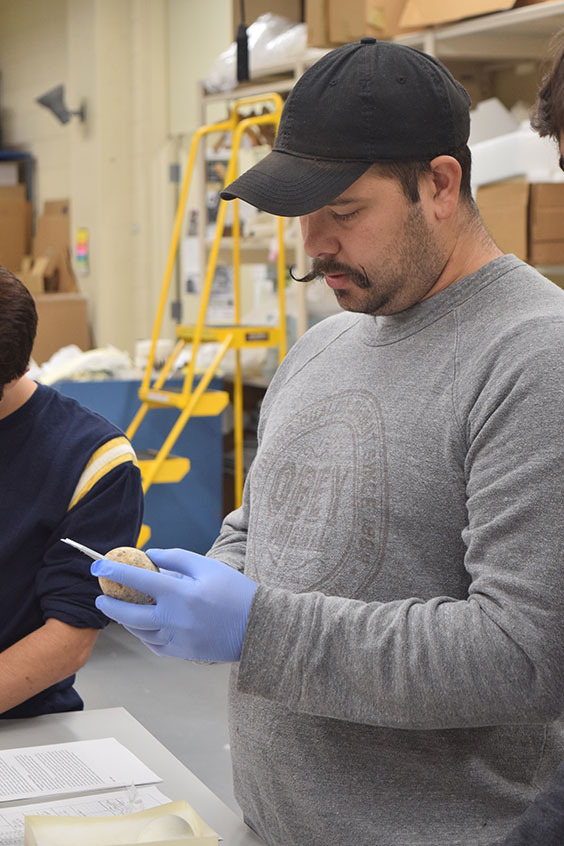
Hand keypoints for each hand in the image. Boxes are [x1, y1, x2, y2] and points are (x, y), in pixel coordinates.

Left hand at [91, 548, 256, 662]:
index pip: (137, 579)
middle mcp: (173, 618)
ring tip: (120, 609)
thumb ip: (176, 558)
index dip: (115, 571)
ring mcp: (176, 639)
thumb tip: (150, 555)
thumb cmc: (236, 593)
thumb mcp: (208, 567)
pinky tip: (142, 625)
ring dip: (124, 619)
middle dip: (109, 604)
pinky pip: (152, 644)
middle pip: (128, 613)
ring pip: (138, 631)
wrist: (258, 628)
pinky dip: (143, 634)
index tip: (99, 565)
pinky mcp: (181, 652)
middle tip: (100, 597)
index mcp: (179, 594)